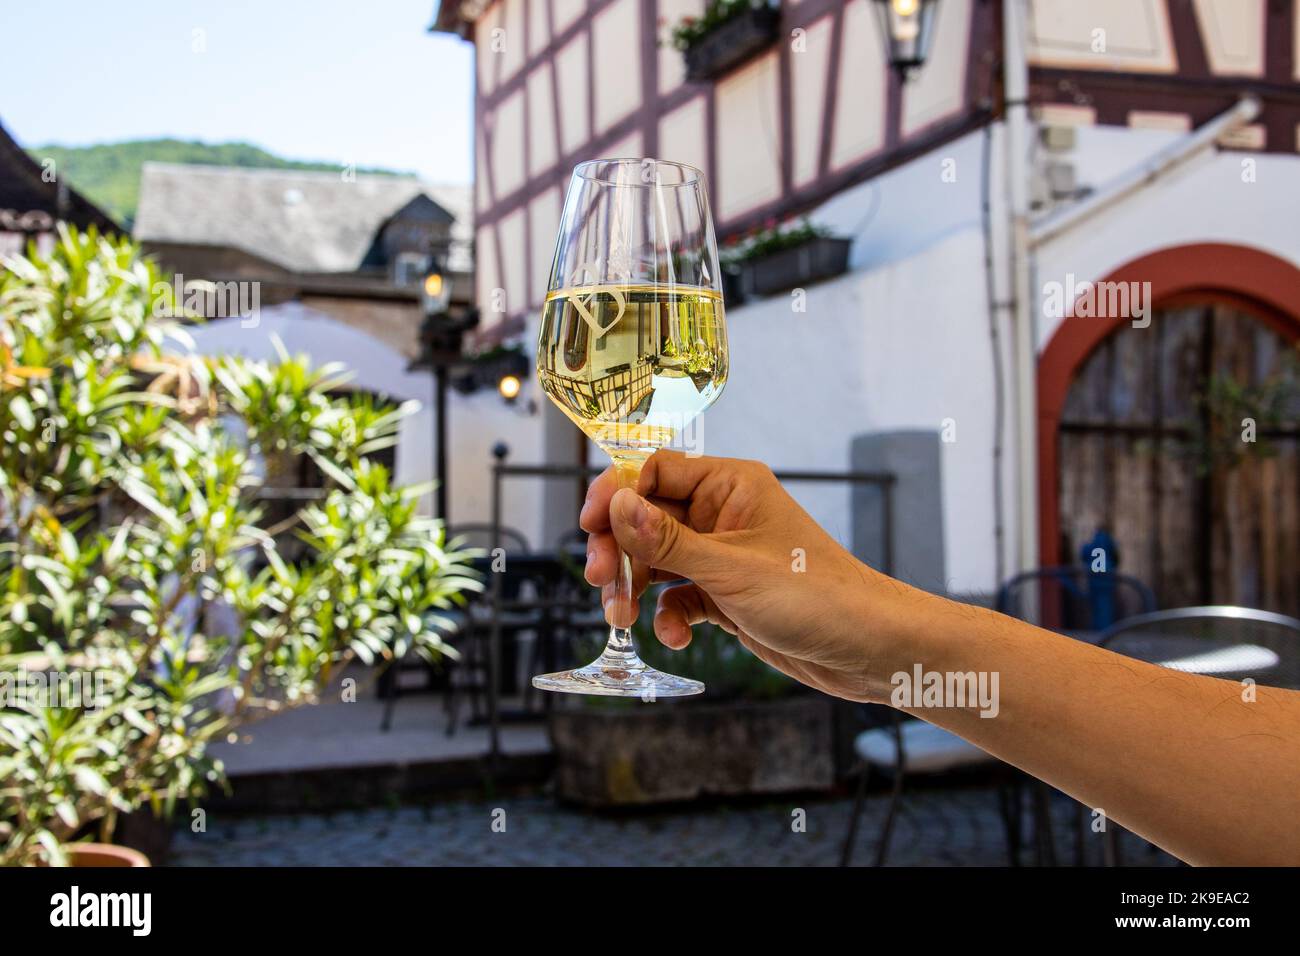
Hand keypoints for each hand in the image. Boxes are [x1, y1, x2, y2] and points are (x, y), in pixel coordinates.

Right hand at [580, 450, 905, 701]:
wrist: (867, 650)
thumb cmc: (818, 597)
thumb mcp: (732, 568)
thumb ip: (668, 539)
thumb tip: (615, 503)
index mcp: (731, 486)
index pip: (655, 471)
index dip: (617, 495)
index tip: (590, 525)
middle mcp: (723, 514)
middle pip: (645, 518)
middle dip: (619, 550)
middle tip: (601, 581)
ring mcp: (722, 556)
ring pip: (655, 561)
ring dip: (634, 588)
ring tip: (623, 618)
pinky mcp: (725, 595)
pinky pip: (677, 596)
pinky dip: (667, 616)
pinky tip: (677, 637)